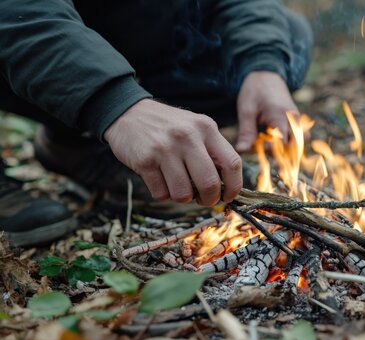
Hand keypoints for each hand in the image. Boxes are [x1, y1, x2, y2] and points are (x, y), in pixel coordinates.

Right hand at [104, 99, 241, 205]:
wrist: (127, 113)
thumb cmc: (168, 127)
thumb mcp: (195, 128)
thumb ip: (213, 151)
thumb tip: (227, 186)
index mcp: (206, 128)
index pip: (232, 163)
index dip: (234, 186)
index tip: (228, 196)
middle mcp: (188, 136)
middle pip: (210, 183)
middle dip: (209, 199)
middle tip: (203, 199)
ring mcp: (165, 148)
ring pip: (183, 194)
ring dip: (182, 197)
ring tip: (177, 185)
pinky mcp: (145, 160)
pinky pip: (161, 194)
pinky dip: (162, 193)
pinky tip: (159, 179)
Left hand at [235, 71, 297, 151]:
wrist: (266, 74)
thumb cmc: (254, 91)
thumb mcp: (246, 111)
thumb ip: (246, 133)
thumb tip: (242, 151)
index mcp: (280, 116)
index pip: (283, 143)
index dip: (271, 151)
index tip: (257, 147)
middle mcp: (293, 119)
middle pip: (294, 147)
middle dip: (278, 152)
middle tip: (261, 146)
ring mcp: (297, 120)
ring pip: (298, 144)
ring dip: (284, 149)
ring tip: (267, 142)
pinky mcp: (297, 121)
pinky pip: (297, 138)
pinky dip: (287, 143)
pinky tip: (272, 138)